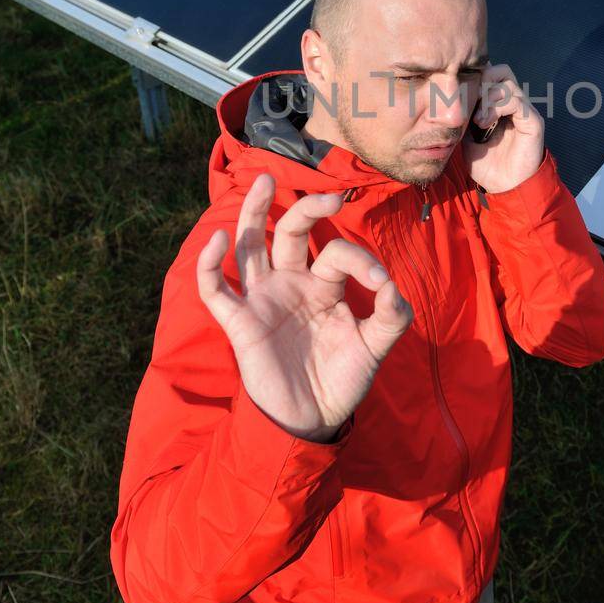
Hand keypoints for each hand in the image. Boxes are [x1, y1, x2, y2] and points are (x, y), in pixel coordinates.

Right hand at [195, 173, 412, 442]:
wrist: (313, 421)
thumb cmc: (342, 380)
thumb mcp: (374, 348)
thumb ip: (391, 317)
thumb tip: (392, 286)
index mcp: (324, 285)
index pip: (336, 252)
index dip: (360, 259)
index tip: (381, 283)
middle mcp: (291, 284)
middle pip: (290, 232)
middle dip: (306, 209)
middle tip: (330, 195)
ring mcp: (263, 300)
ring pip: (251, 246)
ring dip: (253, 212)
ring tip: (264, 181)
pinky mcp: (240, 322)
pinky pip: (216, 289)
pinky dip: (211, 263)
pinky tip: (220, 239)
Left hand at [466, 63, 544, 193]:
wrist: (505, 188)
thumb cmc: (488, 165)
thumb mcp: (466, 137)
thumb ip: (462, 117)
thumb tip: (447, 101)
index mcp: (500, 104)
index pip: (491, 74)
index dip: (475, 78)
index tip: (459, 95)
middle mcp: (515, 103)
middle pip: (501, 71)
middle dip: (482, 82)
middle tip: (470, 103)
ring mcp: (525, 111)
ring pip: (507, 84)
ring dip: (487, 98)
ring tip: (477, 120)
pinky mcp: (533, 122)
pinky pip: (516, 101)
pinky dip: (498, 107)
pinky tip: (485, 123)